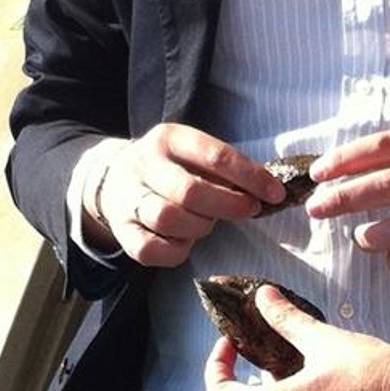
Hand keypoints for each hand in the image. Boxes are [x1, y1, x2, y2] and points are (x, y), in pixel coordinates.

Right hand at [87, 124, 284, 268]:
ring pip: (167, 218)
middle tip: (248, 210)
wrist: (113, 180)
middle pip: (190, 191)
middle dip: (228, 206)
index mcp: (169, 139)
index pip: (215, 156)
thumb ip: (225, 168)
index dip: (250, 177)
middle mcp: (145, 164)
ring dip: (199, 227)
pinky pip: (151, 249)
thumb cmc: (171, 169)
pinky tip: (185, 242)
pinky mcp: (123, 231)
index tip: (275, 194)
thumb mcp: (193, 154)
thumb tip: (269, 190)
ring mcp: (129, 197)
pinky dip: (176, 251)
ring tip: (207, 223)